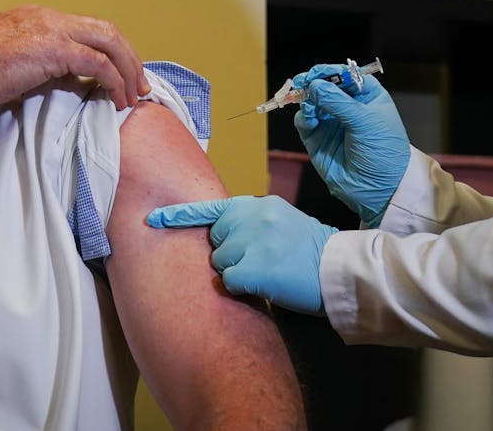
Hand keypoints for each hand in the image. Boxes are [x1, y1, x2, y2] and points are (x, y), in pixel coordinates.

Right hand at [0, 4, 148, 109]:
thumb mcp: (12, 60)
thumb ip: (40, 63)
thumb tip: (63, 80)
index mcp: (40, 18)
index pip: (89, 28)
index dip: (112, 51)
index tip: (122, 74)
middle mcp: (50, 18)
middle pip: (107, 31)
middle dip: (130, 58)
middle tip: (139, 85)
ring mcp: (52, 30)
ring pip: (108, 43)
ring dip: (127, 70)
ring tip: (132, 95)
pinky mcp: (53, 49)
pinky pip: (97, 63)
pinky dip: (112, 80)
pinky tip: (115, 98)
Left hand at [146, 195, 335, 315]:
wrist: (338, 269)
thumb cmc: (310, 252)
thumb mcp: (282, 222)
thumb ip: (252, 222)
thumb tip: (220, 233)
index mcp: (259, 205)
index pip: (212, 208)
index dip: (179, 215)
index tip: (154, 218)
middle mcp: (254, 217)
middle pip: (215, 240)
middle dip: (228, 254)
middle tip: (260, 260)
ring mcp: (254, 242)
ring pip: (220, 263)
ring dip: (236, 272)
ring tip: (268, 271)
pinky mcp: (255, 268)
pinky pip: (230, 282)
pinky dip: (243, 288)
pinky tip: (266, 285)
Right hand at [292, 64, 409, 227]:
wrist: (379, 190)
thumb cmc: (384, 153)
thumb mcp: (365, 122)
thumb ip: (338, 102)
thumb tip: (314, 85)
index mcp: (367, 97)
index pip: (346, 75)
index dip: (331, 72)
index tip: (319, 73)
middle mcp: (348, 107)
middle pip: (325, 86)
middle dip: (313, 82)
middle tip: (303, 82)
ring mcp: (331, 123)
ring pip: (311, 101)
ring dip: (306, 99)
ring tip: (307, 104)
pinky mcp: (318, 139)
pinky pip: (304, 121)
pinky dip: (302, 116)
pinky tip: (308, 118)